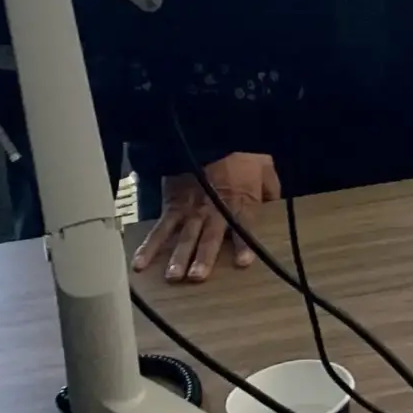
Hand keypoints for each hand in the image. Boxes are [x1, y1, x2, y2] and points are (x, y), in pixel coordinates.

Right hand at [134, 151, 280, 283]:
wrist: (207, 134)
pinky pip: (161, 229)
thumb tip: (273, 202)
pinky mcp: (173, 207)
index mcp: (240, 202)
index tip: (242, 264)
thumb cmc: (239, 151)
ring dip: (178, 256)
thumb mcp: (264, 165)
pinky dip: (149, 246)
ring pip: (184, 236)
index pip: (244, 227)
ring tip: (173, 276)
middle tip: (197, 277)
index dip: (244, 245)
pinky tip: (139, 263)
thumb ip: (270, 187)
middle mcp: (215, 211)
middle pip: (209, 237)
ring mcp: (191, 211)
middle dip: (203, 257)